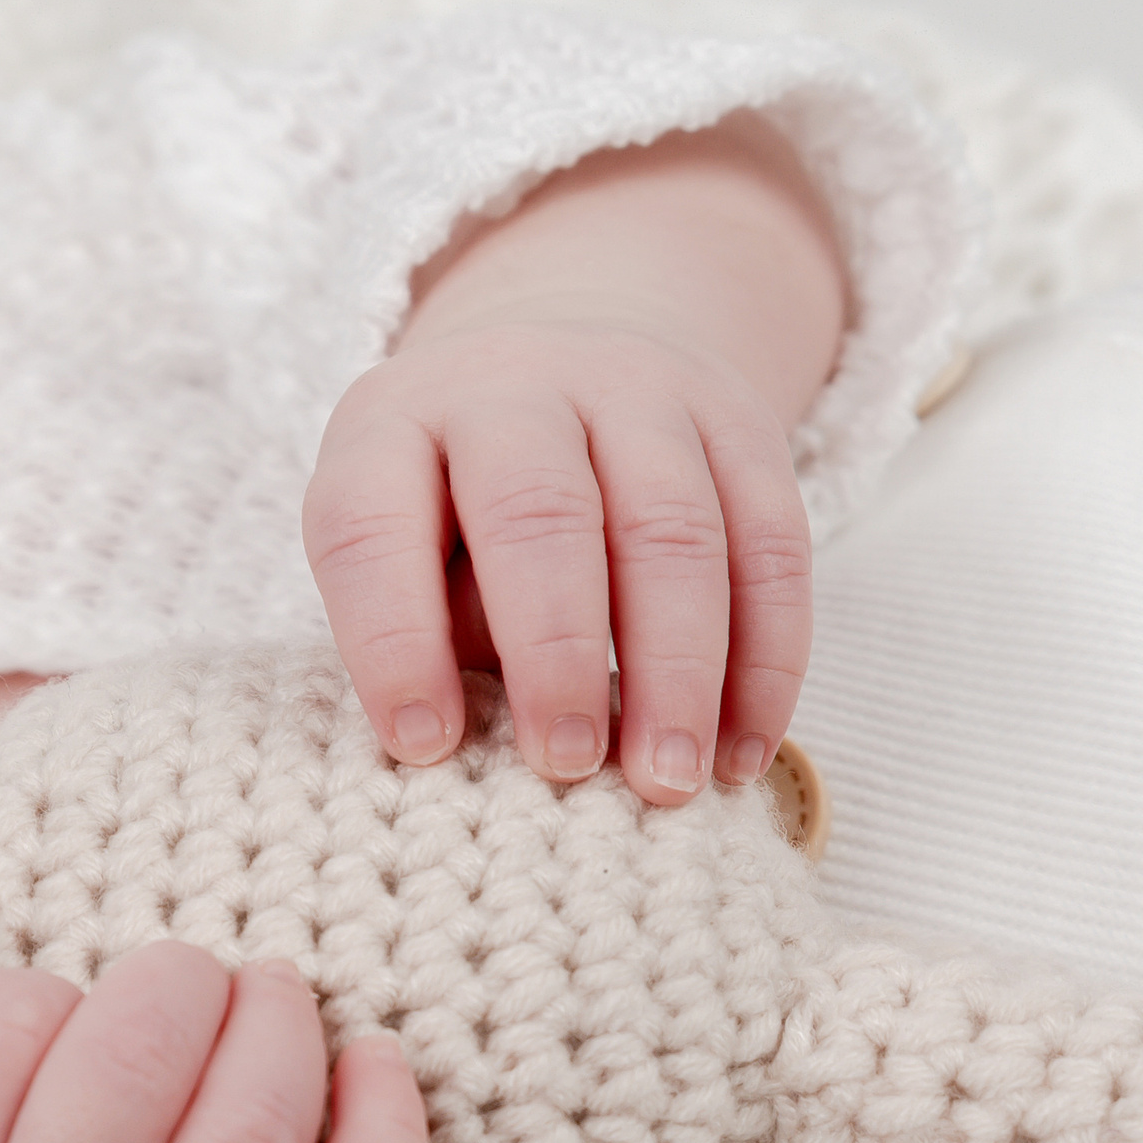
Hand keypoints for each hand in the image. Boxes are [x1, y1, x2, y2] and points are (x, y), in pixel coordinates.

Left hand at [301, 114, 842, 806]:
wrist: (570, 362)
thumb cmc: (462, 515)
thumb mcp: (411, 554)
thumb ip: (438, 637)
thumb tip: (491, 751)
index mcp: (392, 424)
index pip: (372, 527)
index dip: (393, 641)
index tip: (426, 748)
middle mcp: (512, 387)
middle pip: (539, 512)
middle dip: (557, 653)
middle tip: (568, 764)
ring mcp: (636, 389)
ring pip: (673, 528)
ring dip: (678, 671)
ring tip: (669, 780)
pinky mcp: (738, 421)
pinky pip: (770, 545)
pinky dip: (765, 661)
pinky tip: (742, 753)